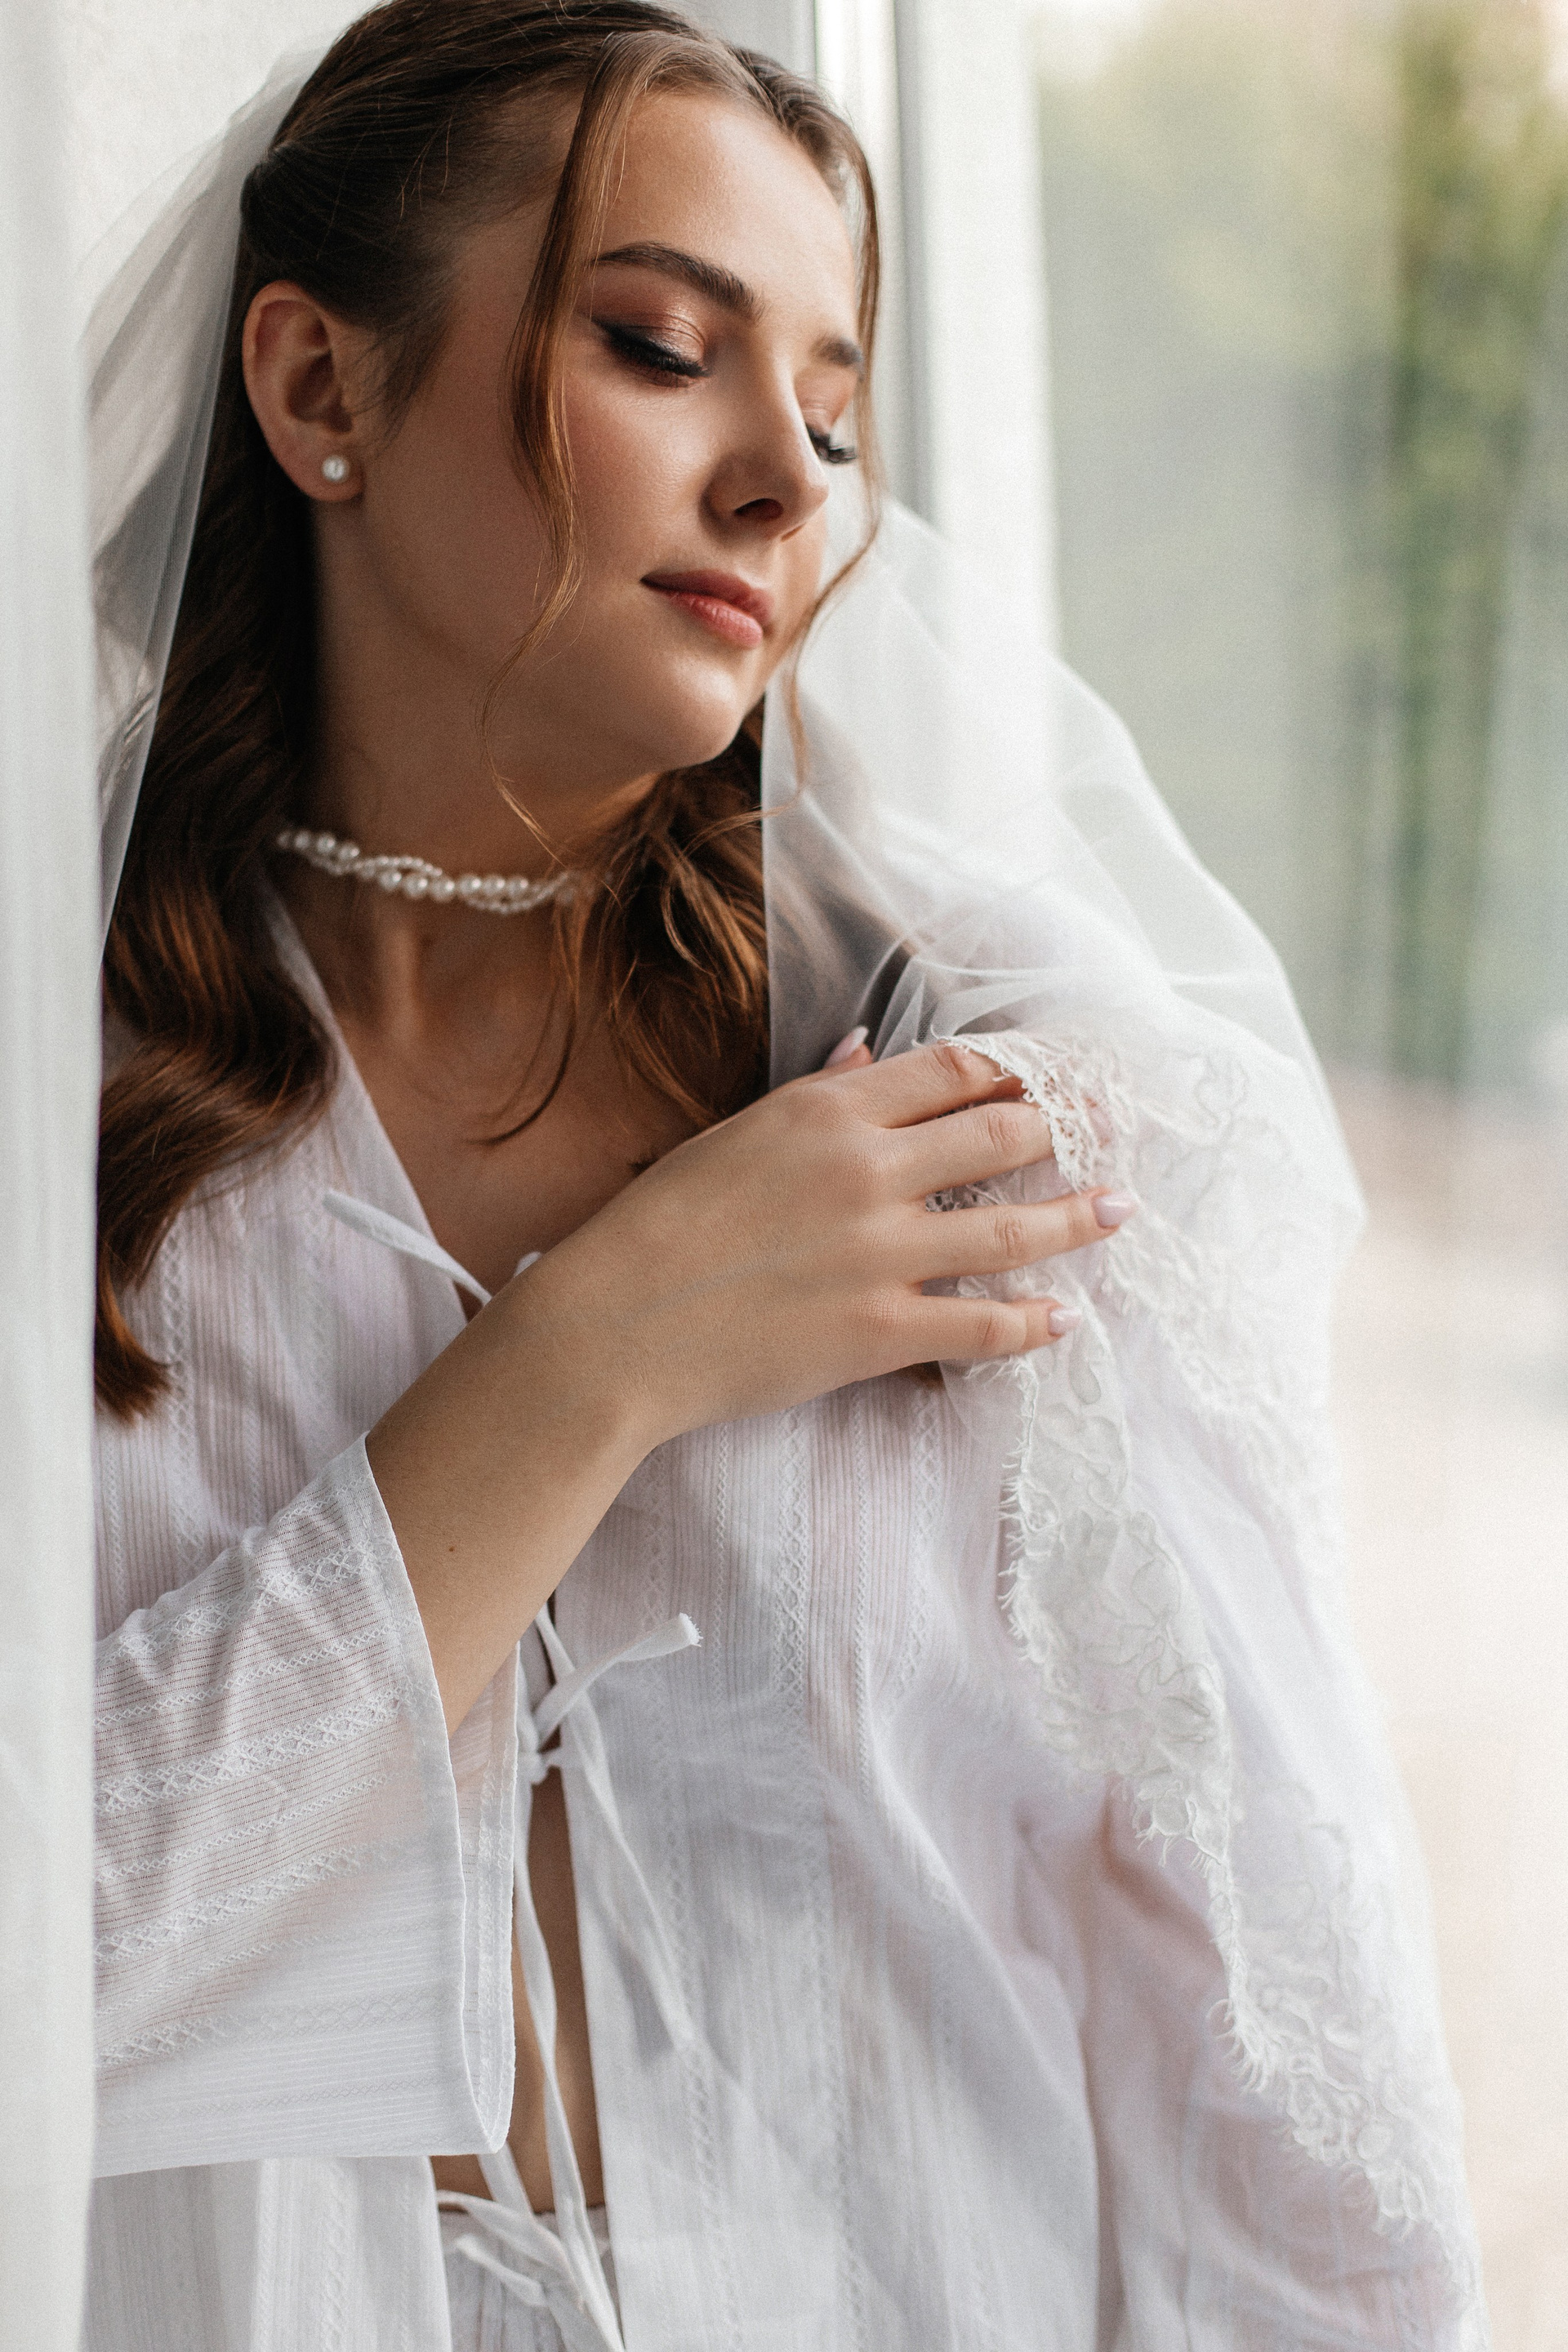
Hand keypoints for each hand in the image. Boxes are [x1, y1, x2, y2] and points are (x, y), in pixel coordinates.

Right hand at [370, 1040, 1133, 1727]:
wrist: (613, 1329)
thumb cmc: (657, 1230)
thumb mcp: (732, 1137)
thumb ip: (813, 1095)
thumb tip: (865, 1050)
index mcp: (827, 1113)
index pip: (952, 1070)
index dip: (1016, 1067)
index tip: (1054, 1072)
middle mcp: (868, 1170)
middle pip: (1001, 1130)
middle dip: (1069, 1123)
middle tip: (1117, 1123)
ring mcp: (881, 1252)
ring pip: (1013, 1223)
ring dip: (1078, 1214)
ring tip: (1120, 1207)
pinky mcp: (883, 1330)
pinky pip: (986, 1322)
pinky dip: (1035, 1320)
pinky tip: (1065, 1316)